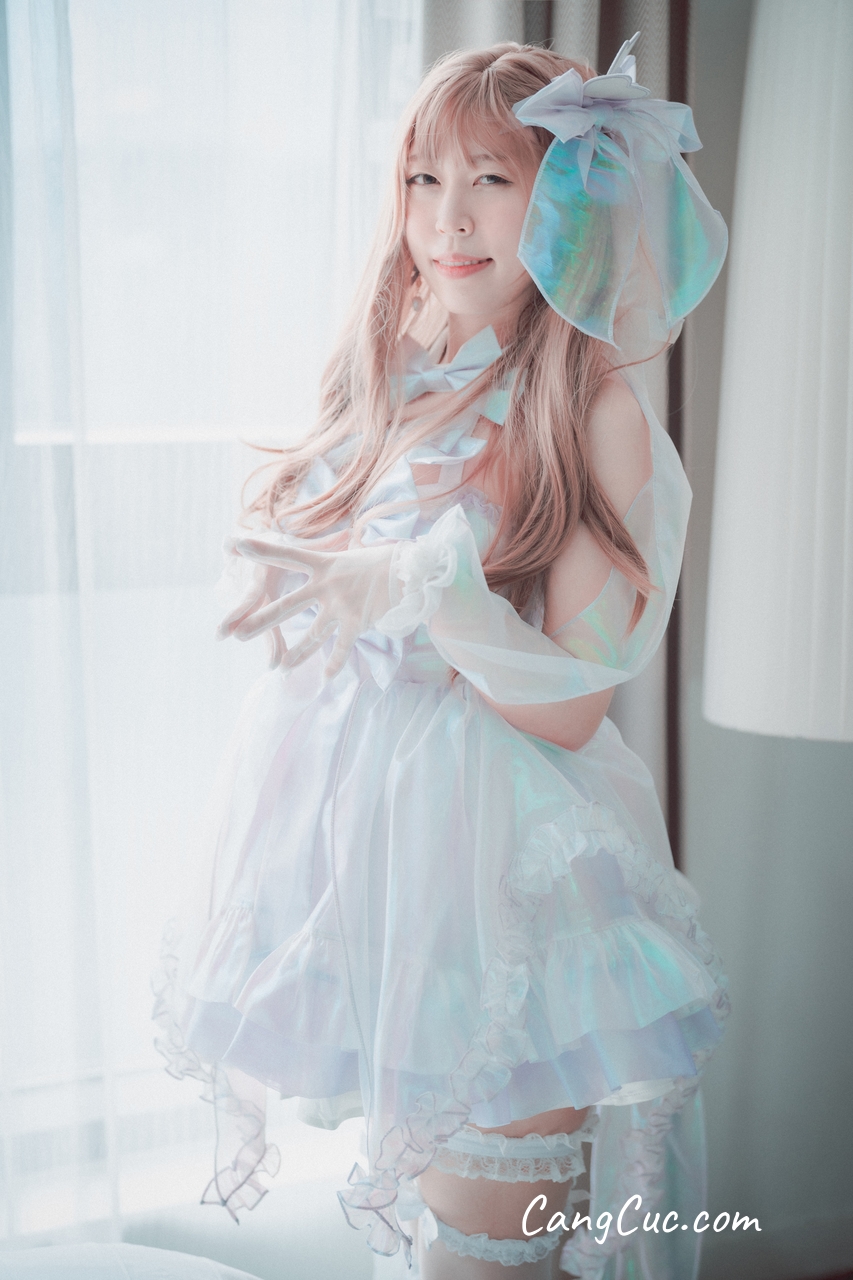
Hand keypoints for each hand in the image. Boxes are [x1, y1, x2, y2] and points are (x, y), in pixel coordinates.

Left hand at [217, 536, 394, 679]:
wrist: (412, 571)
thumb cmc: (386, 561)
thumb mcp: (354, 555)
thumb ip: (335, 563)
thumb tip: (327, 558)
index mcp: (325, 564)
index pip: (287, 556)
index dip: (262, 550)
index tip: (235, 544)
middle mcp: (327, 585)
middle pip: (287, 606)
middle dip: (262, 621)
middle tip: (238, 633)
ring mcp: (341, 605)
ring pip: (312, 635)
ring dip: (297, 654)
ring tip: (281, 669)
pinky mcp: (356, 622)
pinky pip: (341, 647)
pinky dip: (334, 664)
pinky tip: (326, 679)